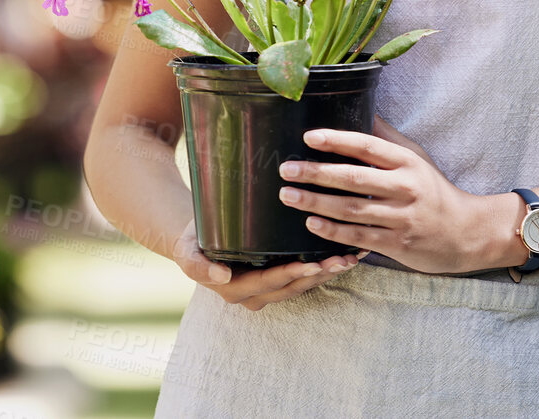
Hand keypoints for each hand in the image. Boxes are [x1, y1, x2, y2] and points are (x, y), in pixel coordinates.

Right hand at [170, 219, 365, 310]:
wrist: (196, 241)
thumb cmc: (193, 242)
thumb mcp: (187, 252)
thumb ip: (197, 265)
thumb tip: (221, 277)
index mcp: (236, 291)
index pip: (270, 283)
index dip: (292, 274)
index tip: (312, 265)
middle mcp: (255, 296)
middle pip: (293, 286)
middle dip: (320, 274)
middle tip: (343, 259)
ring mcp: (269, 290)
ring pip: (303, 285)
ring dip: (328, 272)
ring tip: (351, 258)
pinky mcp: (279, 279)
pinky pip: (304, 277)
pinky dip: (325, 267)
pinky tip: (346, 254)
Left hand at [279, 114, 522, 274]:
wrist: (467, 232)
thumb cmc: (434, 190)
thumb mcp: (416, 158)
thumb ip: (388, 137)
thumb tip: (364, 107)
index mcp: (406, 162)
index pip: (368, 146)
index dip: (338, 140)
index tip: (309, 137)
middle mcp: (404, 188)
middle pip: (354, 178)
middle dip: (317, 173)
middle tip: (287, 169)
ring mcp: (401, 218)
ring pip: (352, 209)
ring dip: (316, 202)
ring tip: (288, 196)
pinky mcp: (397, 244)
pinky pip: (359, 237)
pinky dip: (333, 231)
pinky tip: (311, 223)